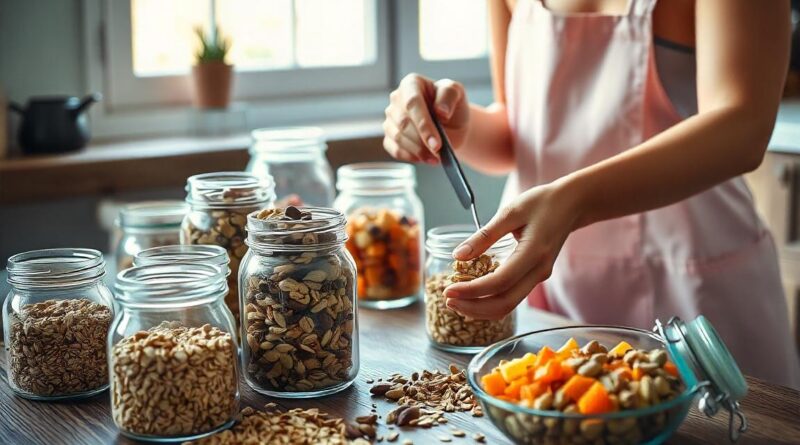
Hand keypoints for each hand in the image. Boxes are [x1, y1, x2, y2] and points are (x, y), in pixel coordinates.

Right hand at [383, 73, 469, 163]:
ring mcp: (391, 119)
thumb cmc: (452, 106)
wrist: (452, 125)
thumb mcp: (457, 93)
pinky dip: (409, 156)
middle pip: (403, 123)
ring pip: (398, 137)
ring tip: (436, 157)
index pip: (412, 103)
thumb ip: (449, 95)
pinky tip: (424, 158)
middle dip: (421, 141)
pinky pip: (394, 149)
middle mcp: (396, 99)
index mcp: (411, 84)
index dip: (424, 124)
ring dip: (417, 151)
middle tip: (438, 152)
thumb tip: (440, 111)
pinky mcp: (390, 137)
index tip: (436, 142)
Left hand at [443, 181, 581, 319]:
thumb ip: (485, 235)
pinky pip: (512, 298)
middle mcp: (538, 271)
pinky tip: (472, 296)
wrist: (572, 205)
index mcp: (533, 253)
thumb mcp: (510, 212)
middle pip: (504, 304)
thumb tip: (458, 255)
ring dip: (480, 309)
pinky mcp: (535, 277)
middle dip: (472, 307)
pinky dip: (490, 302)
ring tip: (455, 301)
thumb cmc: (542, 203)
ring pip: (508, 306)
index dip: (471, 291)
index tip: (448, 290)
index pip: (498, 283)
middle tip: (447, 300)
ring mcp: (538, 277)